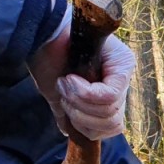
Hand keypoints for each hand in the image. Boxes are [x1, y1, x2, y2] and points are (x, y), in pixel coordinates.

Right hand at [29, 7, 133, 139]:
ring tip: (66, 83)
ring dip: (80, 104)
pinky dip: (84, 94)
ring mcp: (125, 73)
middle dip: (81, 115)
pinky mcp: (124, 63)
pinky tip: (71, 78)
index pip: (111, 127)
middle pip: (113, 123)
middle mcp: (121, 84)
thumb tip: (68, 131)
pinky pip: (108, 96)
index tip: (64, 103)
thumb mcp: (57, 94)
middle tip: (64, 93)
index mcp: (108, 93)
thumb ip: (67, 112)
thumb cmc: (46, 58)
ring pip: (111, 112)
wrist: (38, 33)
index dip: (84, 123)